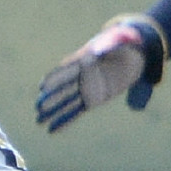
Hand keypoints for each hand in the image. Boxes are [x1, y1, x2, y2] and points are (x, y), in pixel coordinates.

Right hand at [35, 17, 164, 131]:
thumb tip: (92, 55)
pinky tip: (52, 130)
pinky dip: (65, 121)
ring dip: (53, 112)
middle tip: (39, 106)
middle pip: (63, 88)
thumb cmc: (124, 42)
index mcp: (83, 59)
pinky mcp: (93, 99)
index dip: (56, 78)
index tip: (43, 86)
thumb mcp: (119, 40)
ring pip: (66, 102)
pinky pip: (77, 111)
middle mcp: (81, 75)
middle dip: (52, 97)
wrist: (132, 53)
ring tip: (38, 121)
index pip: (67, 69)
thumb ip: (107, 46)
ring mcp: (86, 88)